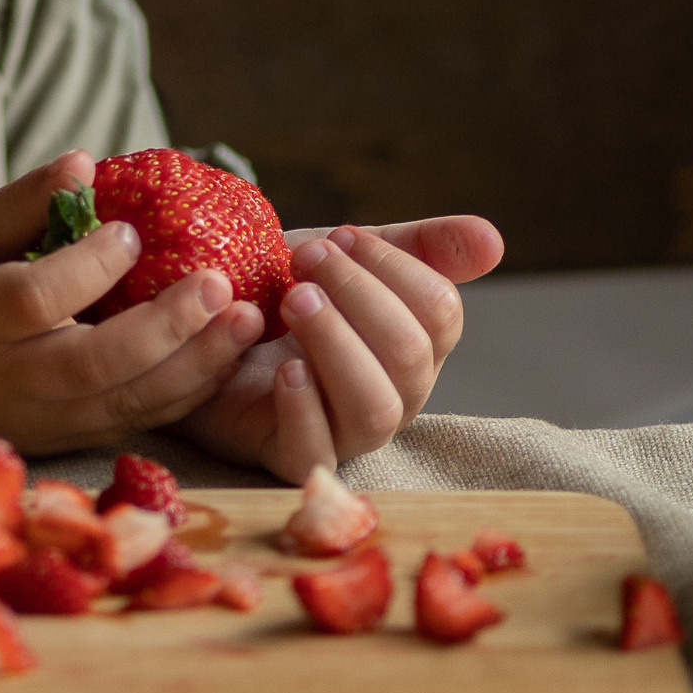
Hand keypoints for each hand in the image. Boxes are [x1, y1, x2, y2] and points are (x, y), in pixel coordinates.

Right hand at [0, 153, 268, 453]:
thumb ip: (20, 204)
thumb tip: (84, 163)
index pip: (36, 299)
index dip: (89, 267)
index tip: (131, 232)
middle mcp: (4, 381)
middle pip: (91, 365)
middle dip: (166, 328)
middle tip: (222, 285)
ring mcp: (36, 421)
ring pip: (124, 404)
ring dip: (194, 367)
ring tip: (248, 322)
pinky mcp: (63, 442)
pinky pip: (133, 423)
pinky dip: (185, 394)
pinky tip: (225, 355)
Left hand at [183, 214, 503, 480]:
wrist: (197, 330)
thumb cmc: (277, 295)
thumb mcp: (342, 259)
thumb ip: (414, 248)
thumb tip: (494, 240)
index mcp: (413, 346)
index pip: (440, 314)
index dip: (394, 269)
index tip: (339, 236)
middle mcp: (392, 394)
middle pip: (410, 357)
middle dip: (359, 298)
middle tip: (305, 261)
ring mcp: (344, 432)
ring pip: (374, 408)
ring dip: (336, 345)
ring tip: (293, 301)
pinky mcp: (291, 456)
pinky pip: (315, 452)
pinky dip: (304, 407)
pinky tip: (281, 367)